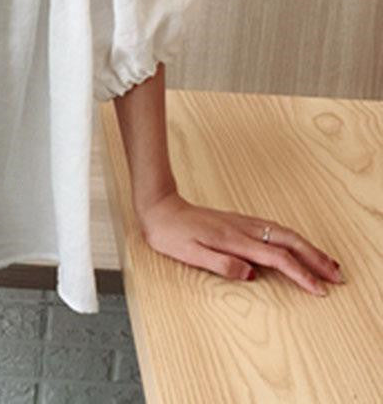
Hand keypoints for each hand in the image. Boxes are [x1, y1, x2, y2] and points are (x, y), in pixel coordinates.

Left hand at [136, 190, 344, 295]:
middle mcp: (241, 228)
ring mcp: (241, 222)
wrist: (157, 206)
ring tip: (327, 262)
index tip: (319, 289)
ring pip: (283, 232)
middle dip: (315, 258)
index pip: (276, 258)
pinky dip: (293, 238)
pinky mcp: (237, 221)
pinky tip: (298, 244)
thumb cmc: (169, 233)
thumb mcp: (189, 253)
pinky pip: (273, 228)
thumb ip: (220, 264)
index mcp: (232, 240)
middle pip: (288, 241)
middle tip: (337, 276)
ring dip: (308, 247)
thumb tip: (251, 273)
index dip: (300, 274)